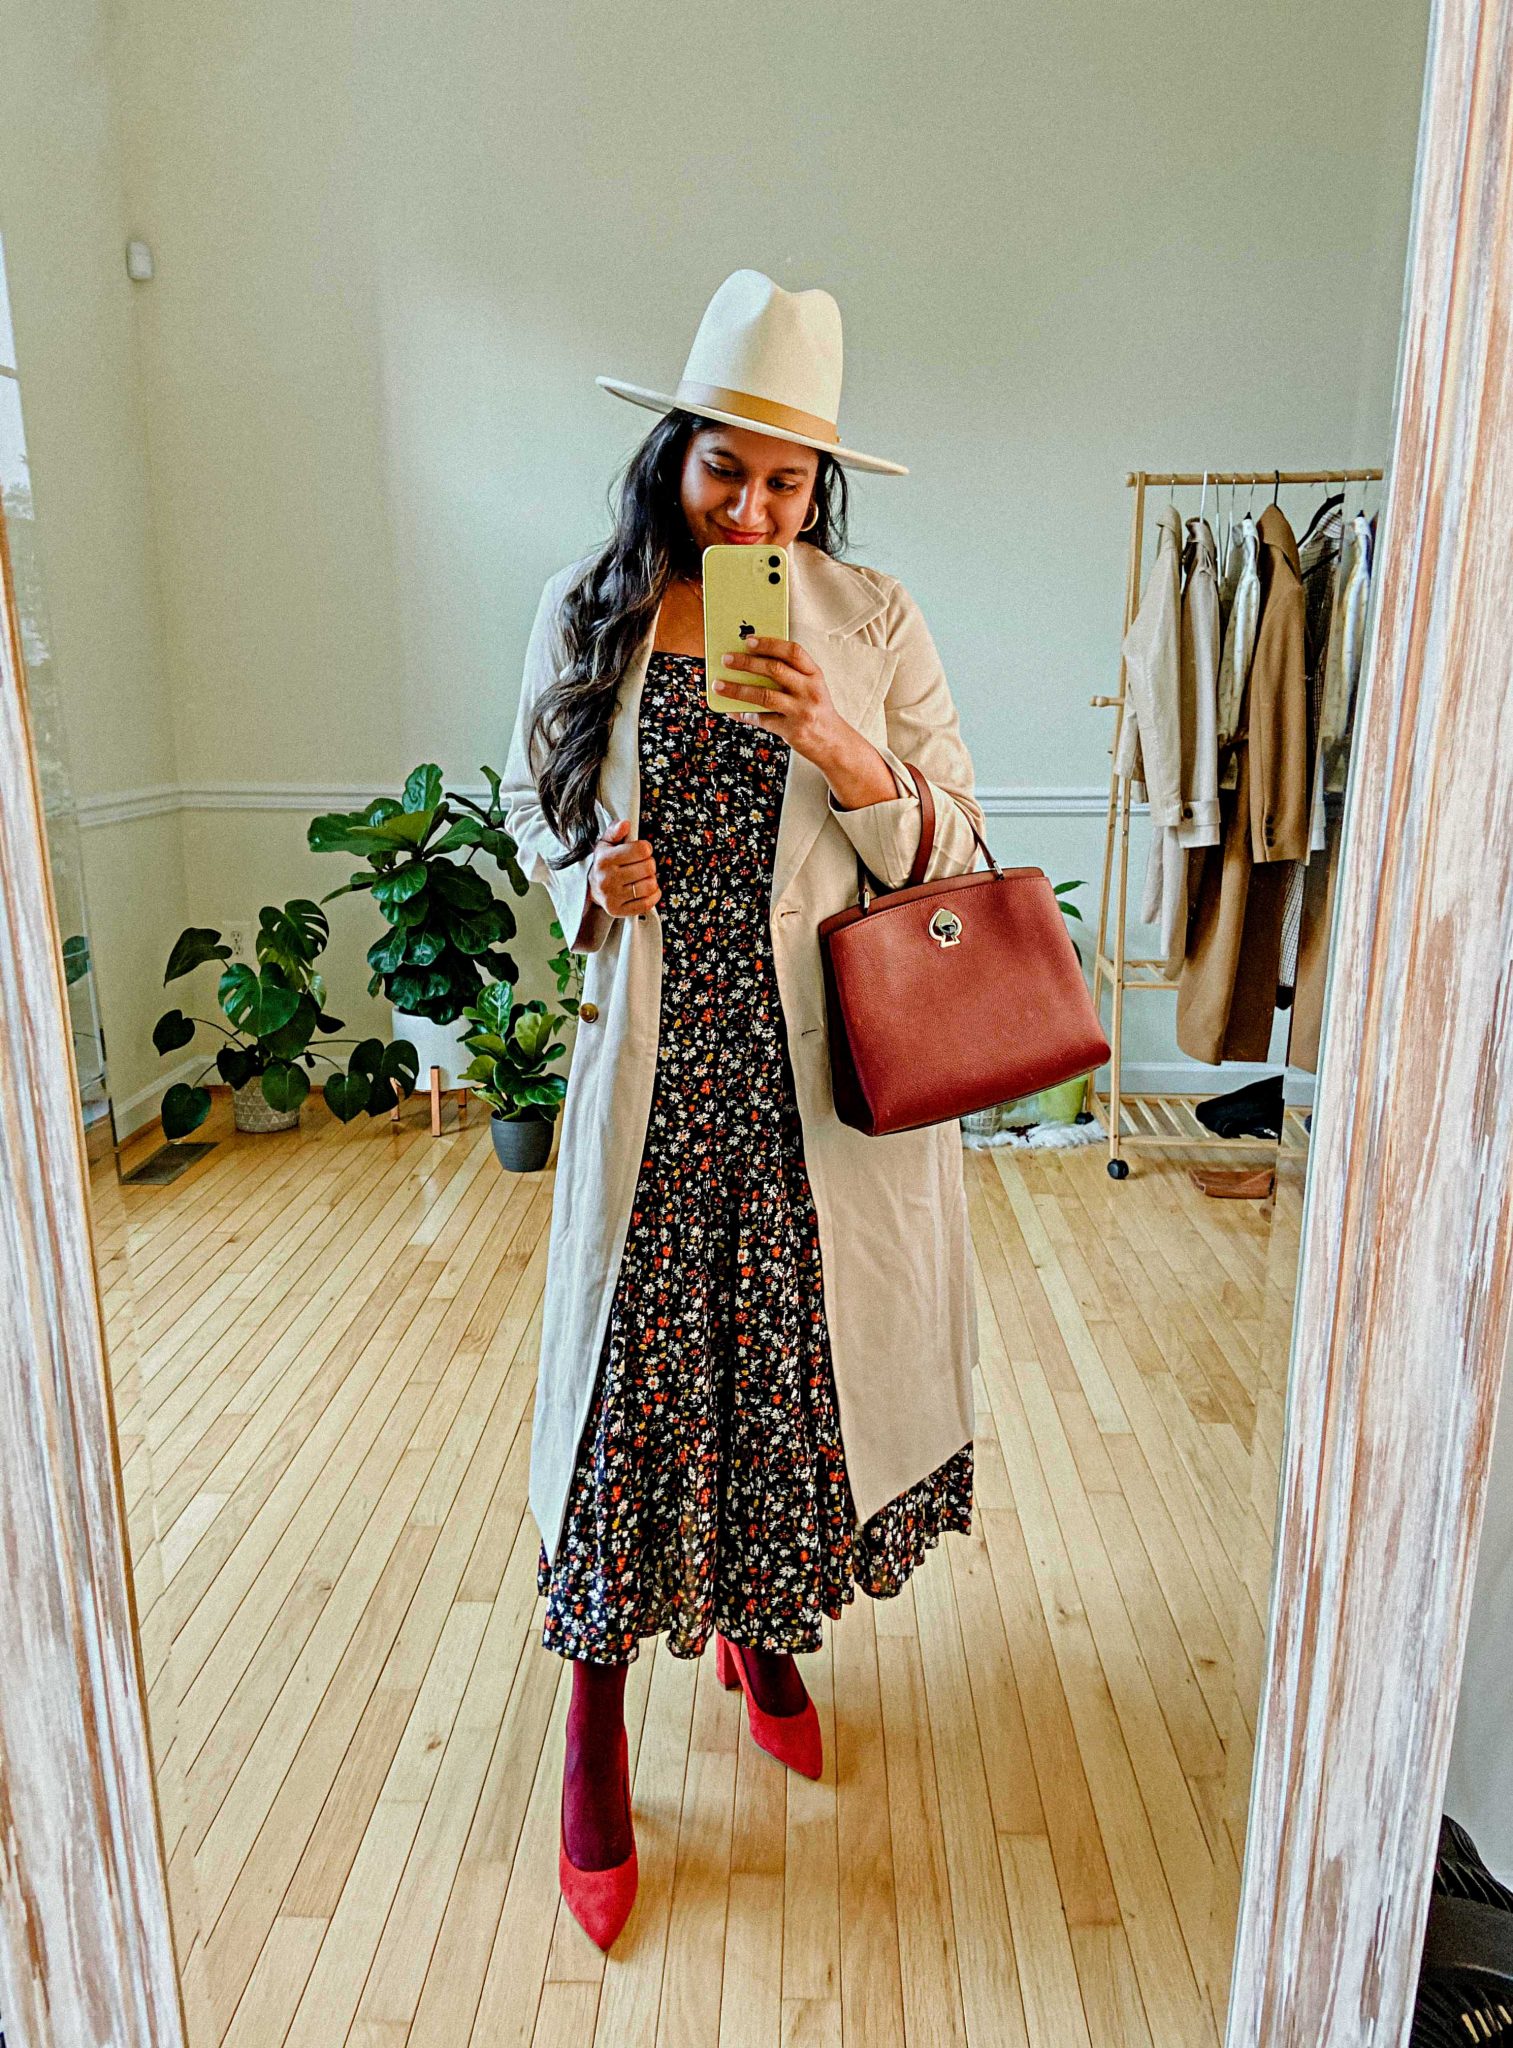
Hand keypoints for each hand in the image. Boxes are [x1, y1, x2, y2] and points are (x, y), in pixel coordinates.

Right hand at [589, 817, 661, 919]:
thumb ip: (615, 831)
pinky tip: (647, 890)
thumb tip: (625, 823)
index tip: (642, 851)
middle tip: (643, 865)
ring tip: (643, 877)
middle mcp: (607, 879)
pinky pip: (647, 904)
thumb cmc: (603, 863)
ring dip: (652, 880)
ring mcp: (613, 897)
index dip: (646, 848)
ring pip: (650, 885)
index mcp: (604, 859)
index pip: (641, 850)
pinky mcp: (618, 911)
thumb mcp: (605, 844)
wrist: (591, 889)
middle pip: (648, 868)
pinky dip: (653, 895)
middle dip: (650, 864)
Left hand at [717, 636, 850, 769]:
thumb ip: (791, 674)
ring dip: (738, 689)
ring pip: (764, 695)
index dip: (770, 644)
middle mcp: (810, 691)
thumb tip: (752, 662)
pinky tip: (731, 710)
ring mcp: (801, 711)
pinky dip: (744, 714)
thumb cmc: (816, 710)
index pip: (793, 652)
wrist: (833, 743)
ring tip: (719, 685)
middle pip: (775, 670)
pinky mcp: (792, 730)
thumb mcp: (811, 688)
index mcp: (815, 675)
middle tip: (726, 659)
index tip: (748, 640)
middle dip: (747, 663)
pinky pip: (762, 720)